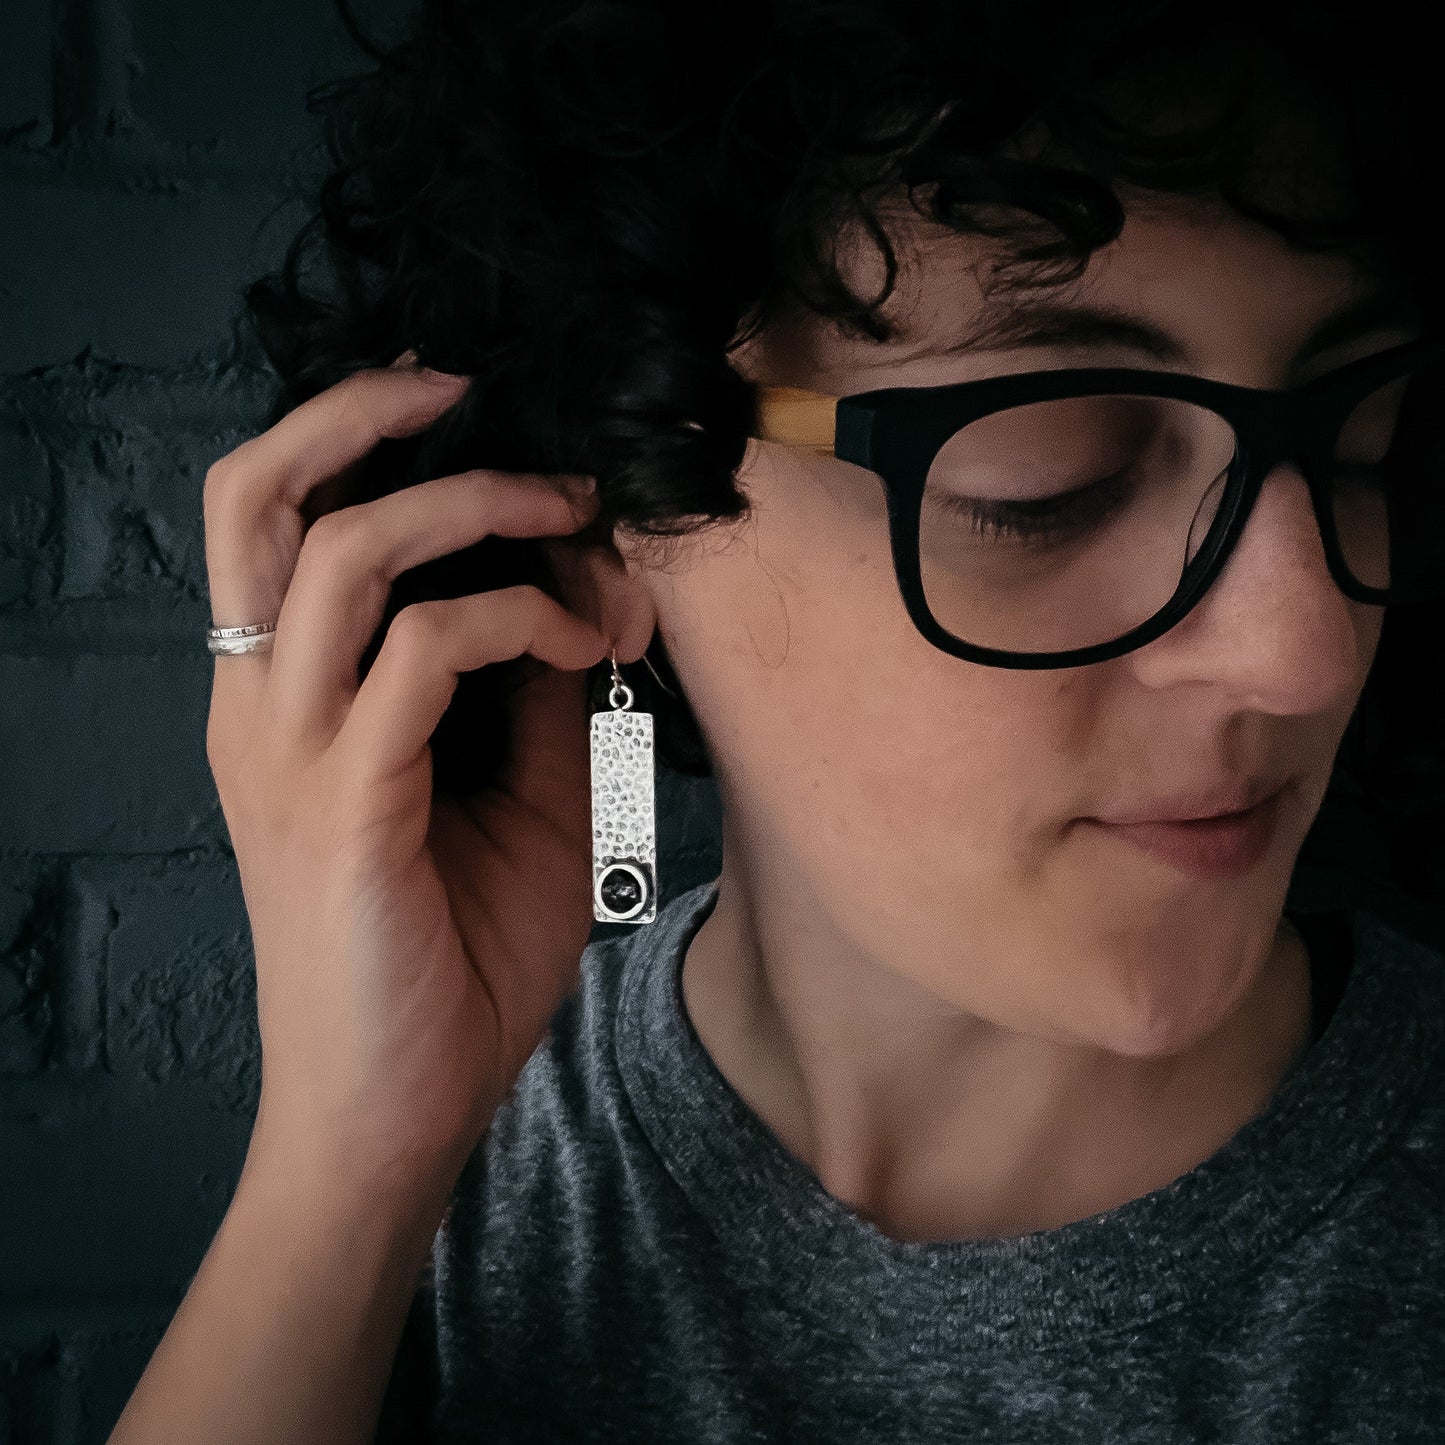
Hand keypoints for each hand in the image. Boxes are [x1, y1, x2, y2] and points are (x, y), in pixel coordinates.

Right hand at [202, 357, 653, 1202]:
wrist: (397, 1112)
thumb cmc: (446, 962)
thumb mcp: (513, 801)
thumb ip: (524, 696)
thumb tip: (575, 598)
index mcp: (284, 695)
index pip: (278, 515)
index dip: (362, 438)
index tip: (477, 418)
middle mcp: (260, 703)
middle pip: (252, 493)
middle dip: (360, 410)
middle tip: (471, 391)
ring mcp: (290, 750)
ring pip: (338, 553)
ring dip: (468, 507)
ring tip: (564, 513)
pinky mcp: (343, 802)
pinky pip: (418, 654)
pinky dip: (511, 619)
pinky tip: (580, 646)